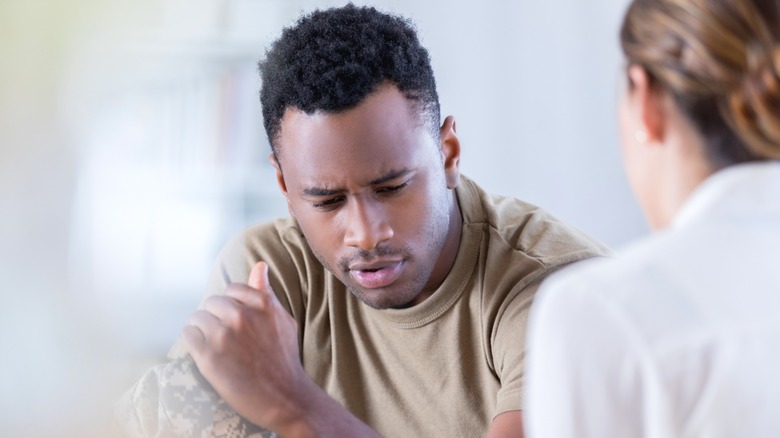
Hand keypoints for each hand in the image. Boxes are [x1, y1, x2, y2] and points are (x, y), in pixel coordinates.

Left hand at [181, 261, 310, 432]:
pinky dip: (193, 343)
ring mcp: (223, 336)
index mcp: (262, 304)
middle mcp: (241, 316)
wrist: (284, 397)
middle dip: (216, 317)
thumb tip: (260, 266)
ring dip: (202, 330)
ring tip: (215, 346)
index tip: (236, 322)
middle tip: (226, 338)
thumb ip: (266, 292)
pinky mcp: (208, 356)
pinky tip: (206, 353)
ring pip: (197, 318)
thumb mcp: (283, 320)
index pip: (231, 290)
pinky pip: (188, 336)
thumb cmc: (284, 359)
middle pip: (211, 303)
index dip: (231, 306)